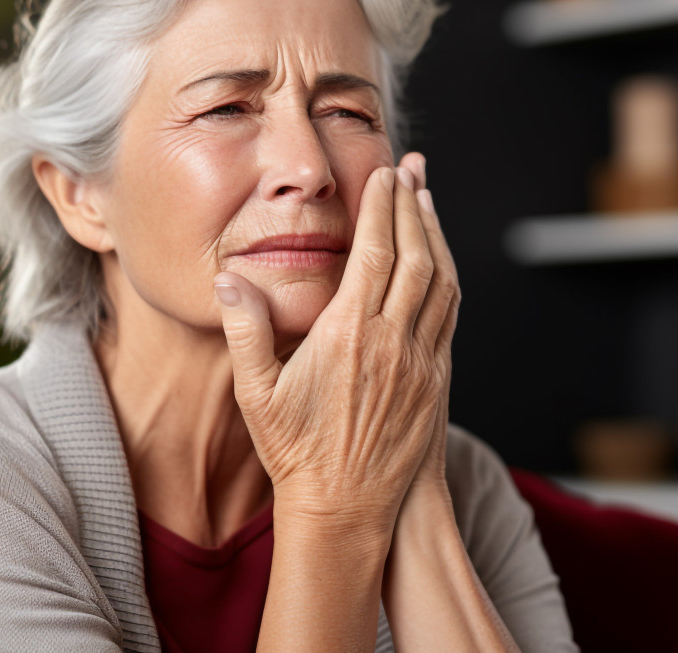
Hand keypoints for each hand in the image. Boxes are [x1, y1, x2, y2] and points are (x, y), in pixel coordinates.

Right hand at [214, 153, 460, 533]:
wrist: (346, 510)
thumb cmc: (295, 452)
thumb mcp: (257, 393)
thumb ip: (244, 330)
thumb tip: (228, 277)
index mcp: (348, 335)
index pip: (374, 252)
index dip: (382, 207)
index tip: (383, 173)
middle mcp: (392, 342)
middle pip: (415, 256)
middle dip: (413, 205)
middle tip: (411, 167)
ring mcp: (420, 362)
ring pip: (441, 282)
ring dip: (436, 235)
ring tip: (428, 199)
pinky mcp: (436, 382)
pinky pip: (449, 315)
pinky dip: (447, 276)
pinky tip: (439, 261)